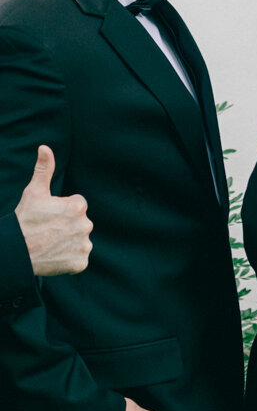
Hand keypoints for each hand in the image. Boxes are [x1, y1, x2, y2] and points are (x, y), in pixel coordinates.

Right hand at [15, 146, 92, 275]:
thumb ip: (44, 169)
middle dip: (67, 225)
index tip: (49, 216)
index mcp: (78, 206)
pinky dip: (69, 258)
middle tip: (48, 231)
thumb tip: (45, 148)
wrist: (16, 251)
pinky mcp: (80, 262)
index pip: (77, 205)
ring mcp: (84, 245)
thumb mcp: (33, 192)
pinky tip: (55, 255)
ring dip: (69, 241)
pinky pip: (79, 258)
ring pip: (80, 240)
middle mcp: (86, 225)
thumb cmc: (25, 220)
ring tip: (50, 243)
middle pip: (80, 223)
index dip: (62, 210)